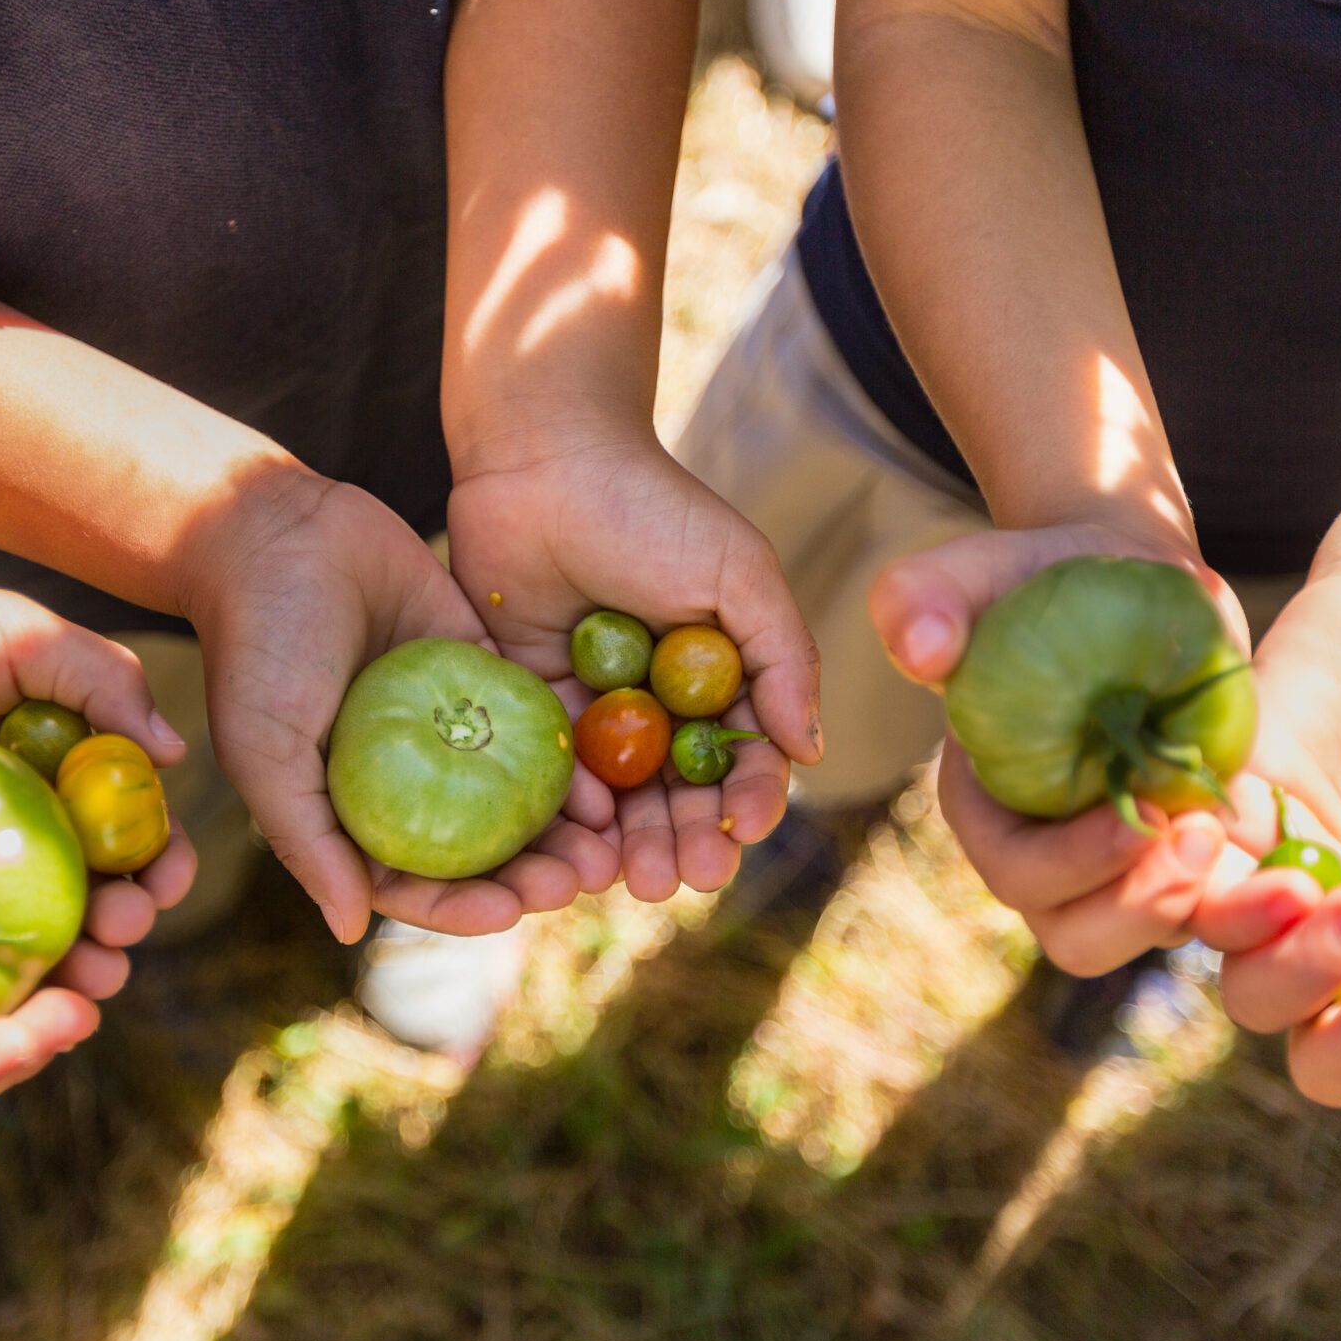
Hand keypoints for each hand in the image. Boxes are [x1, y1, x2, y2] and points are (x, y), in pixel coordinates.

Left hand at [0, 576, 196, 946]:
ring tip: (91, 977)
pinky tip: (15, 1009)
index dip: (162, 859)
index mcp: (54, 772)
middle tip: (123, 927)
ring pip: (32, 948)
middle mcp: (12, 835)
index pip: (131, 830)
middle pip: (95, 899)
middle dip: (129, 924)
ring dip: (79, 971)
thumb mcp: (14, 635)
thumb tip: (176, 754)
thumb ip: (103, 677)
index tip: (164, 877)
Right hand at [184, 475, 618, 940]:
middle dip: (531, 875)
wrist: (278, 529)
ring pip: (517, 797)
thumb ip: (306, 840)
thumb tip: (350, 930)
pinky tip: (605, 780)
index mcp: (351, 812)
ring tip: (608, 847)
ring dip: (561, 831)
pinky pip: (535, 726)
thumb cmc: (256, 645)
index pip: (416, 884)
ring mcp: (451, 729)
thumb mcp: (265, 749)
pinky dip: (569, 758)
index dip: (464, 907)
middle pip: (481, 851)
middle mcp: (407, 781)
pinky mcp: (484, 672)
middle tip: (577, 880)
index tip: (509, 911)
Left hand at [445, 430, 820, 900]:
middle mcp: (658, 707)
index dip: (749, 800)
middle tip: (689, 876)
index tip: (746, 828)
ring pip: (620, 802)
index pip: (742, 760)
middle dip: (691, 842)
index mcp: (717, 679)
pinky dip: (571, 810)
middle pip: (680, 798)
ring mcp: (594, 712)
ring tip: (640, 880)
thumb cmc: (652, 506)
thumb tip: (810, 752)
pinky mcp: (530, 707)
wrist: (543, 460)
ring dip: (634, 846)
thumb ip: (783, 659)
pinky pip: (554, 775)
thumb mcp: (738, 573)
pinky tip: (585, 834)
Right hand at [869, 519, 1248, 975]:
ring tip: (1256, 861)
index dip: (1073, 864)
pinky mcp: (1190, 854)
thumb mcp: (981, 571)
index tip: (1143, 816)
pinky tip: (1302, 871)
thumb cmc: (1045, 576)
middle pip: (1079, 934)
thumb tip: (920, 649)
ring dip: (1203, 915)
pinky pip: (1219, 910)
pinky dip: (1257, 903)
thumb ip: (927, 596)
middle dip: (1139, 910)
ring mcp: (1122, 865)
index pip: (1016, 871)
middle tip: (1203, 844)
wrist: (1133, 577)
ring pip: (1151, 934)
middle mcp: (1049, 855)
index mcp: (987, 807)